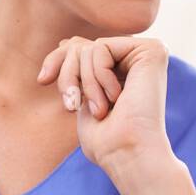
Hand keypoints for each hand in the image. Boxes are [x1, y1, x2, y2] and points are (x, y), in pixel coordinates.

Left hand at [36, 35, 174, 175]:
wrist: (126, 153)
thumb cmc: (104, 140)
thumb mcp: (82, 97)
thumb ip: (79, 70)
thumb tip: (66, 41)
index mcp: (121, 68)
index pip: (77, 47)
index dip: (56, 61)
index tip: (42, 80)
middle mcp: (135, 58)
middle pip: (80, 44)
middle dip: (67, 75)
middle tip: (73, 105)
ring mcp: (146, 53)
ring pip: (88, 47)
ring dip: (86, 83)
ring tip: (100, 109)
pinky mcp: (152, 50)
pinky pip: (101, 47)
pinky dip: (98, 76)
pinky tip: (116, 97)